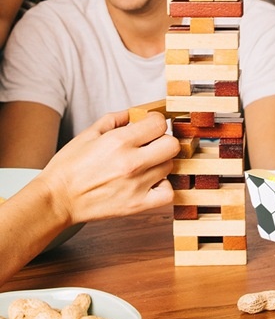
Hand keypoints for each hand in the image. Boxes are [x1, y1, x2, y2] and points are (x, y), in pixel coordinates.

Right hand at [37, 110, 179, 223]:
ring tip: (144, 165)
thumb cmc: (69, 168)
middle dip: (163, 141)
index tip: (149, 126)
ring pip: (170, 166)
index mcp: (118, 142)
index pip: (159, 124)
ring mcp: (137, 185)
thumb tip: (135, 113)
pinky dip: (164, 187)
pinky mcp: (138, 204)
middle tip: (151, 145)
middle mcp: (132, 163)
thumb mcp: (87, 134)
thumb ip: (115, 119)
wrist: (57, 199)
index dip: (155, 122)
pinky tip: (151, 183)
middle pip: (172, 145)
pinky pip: (168, 193)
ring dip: (160, 163)